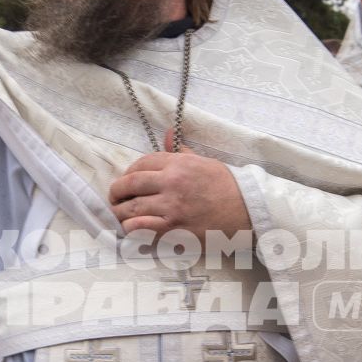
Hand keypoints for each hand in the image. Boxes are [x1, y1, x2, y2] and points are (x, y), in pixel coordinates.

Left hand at [108, 145, 251, 239]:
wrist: (246, 211)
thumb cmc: (226, 186)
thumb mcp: (204, 162)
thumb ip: (181, 150)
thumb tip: (167, 132)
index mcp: (178, 163)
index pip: (141, 163)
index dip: (128, 172)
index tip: (126, 180)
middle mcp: (172, 183)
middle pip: (130, 184)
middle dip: (117, 192)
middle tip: (114, 198)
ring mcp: (171, 207)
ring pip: (131, 208)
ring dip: (120, 213)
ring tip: (119, 215)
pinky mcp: (174, 229)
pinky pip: (142, 228)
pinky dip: (131, 229)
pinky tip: (130, 229)